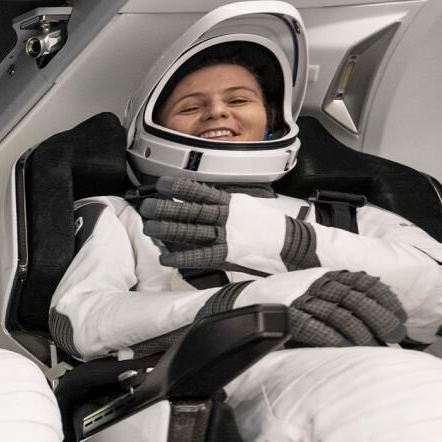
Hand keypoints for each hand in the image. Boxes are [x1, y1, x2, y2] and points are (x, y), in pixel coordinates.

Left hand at [137, 177, 291, 271]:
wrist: (294, 245)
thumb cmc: (269, 229)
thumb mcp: (247, 208)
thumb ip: (224, 206)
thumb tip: (201, 202)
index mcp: (231, 203)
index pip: (200, 192)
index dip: (179, 187)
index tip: (161, 184)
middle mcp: (227, 217)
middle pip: (191, 210)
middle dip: (166, 208)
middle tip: (146, 207)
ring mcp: (228, 235)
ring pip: (192, 230)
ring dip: (168, 228)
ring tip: (149, 227)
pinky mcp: (230, 255)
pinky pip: (201, 255)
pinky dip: (182, 255)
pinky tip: (166, 256)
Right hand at [283, 270, 407, 346]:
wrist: (249, 301)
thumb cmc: (293, 301)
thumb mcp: (319, 289)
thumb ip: (344, 296)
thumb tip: (382, 318)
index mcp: (328, 276)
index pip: (364, 283)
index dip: (385, 299)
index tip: (401, 316)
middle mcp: (317, 284)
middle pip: (356, 299)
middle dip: (380, 317)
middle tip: (395, 335)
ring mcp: (302, 300)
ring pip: (339, 314)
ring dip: (361, 333)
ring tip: (376, 347)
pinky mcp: (288, 317)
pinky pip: (315, 328)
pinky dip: (334, 339)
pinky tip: (348, 350)